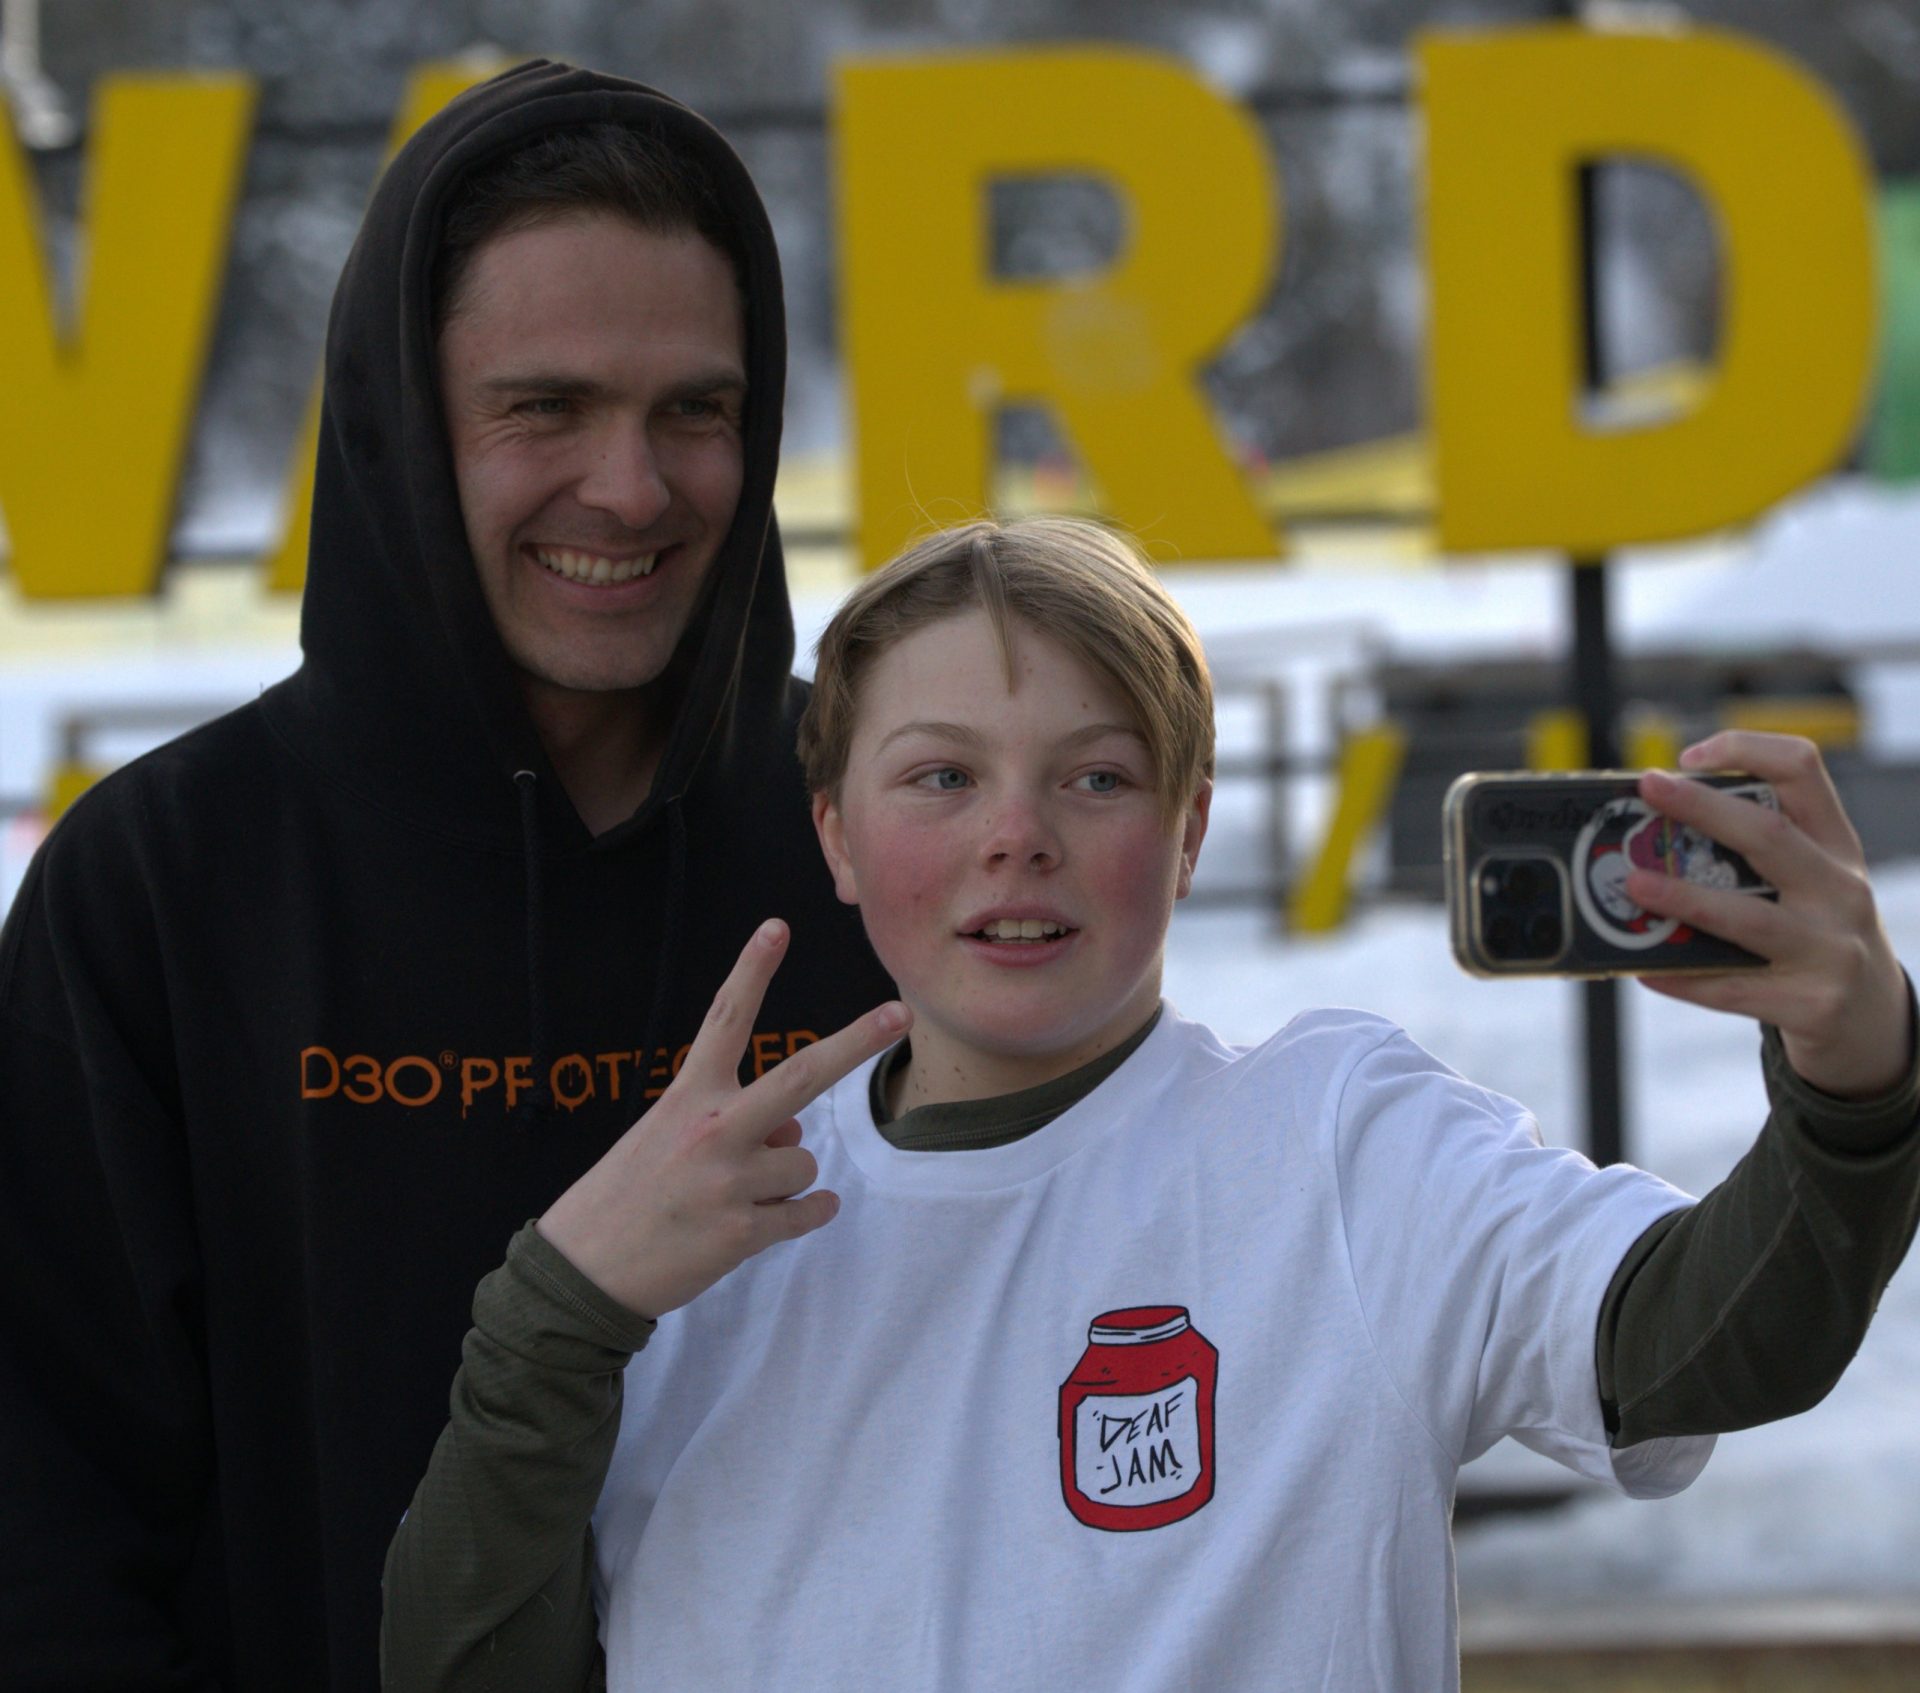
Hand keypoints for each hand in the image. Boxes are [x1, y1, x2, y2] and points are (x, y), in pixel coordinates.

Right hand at [536, 919, 908, 1316]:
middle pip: (802, 1075)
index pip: (725, 1021)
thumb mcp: (665, 1139)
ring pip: (805, 1163)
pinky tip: (786, 1219)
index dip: (752, 971)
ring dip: (786, 1181)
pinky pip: (806, 1213)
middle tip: (900, 1012)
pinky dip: (808, 1214)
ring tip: (733, 1199)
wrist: (582, 1273)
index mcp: (686, 1097)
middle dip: (858, 1040)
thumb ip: (732, 1124)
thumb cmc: (624, 1196)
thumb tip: (792, 1137)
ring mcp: (729, 1182)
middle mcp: (713, 1130)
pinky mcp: (741, 1233)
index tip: (777, 928)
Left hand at [1626, 731, 1911, 1099]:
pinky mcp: (1813, 1003)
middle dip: (1702, 808)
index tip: (1688, 757)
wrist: (1874, 1018)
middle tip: (1648, 790)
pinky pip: (1733, 988)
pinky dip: (1684, 978)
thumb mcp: (1811, 883)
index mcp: (1837, 846)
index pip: (1803, 771)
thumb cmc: (1819, 934)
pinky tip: (1644, 968)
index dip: (1745, 750)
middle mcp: (1841, 889)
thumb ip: (1754, 855)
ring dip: (1684, 899)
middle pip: (1769, 834)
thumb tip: (1651, 839)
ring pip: (1749, 918)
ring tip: (1634, 885)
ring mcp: (1831, 948)